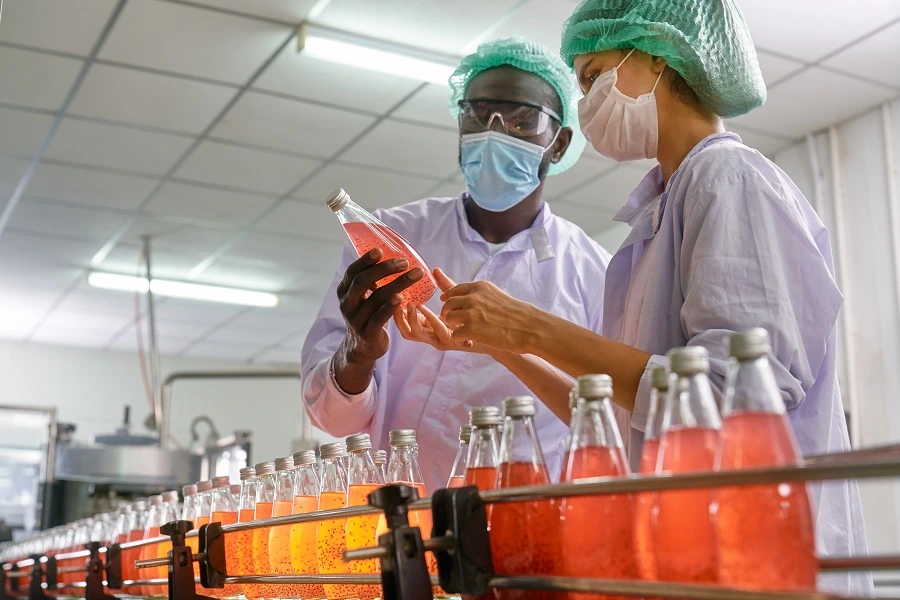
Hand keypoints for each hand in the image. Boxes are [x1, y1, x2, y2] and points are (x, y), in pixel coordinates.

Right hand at [336, 248, 423, 364]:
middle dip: (384, 269)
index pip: (352, 272)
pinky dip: (390, 307)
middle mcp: (347, 304)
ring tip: (416, 274)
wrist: (362, 348)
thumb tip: (391, 256)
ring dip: (398, 284)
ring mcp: (356, 320)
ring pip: (376, 298)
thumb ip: (371, 281)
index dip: (365, 261)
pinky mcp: (368, 334)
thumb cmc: (368, 316)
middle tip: (404, 262)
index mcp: (345, 292)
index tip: (380, 250)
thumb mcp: (363, 298)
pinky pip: (379, 318)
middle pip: (362, 282)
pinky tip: (402, 297)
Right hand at [394, 268, 478, 352]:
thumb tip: (435, 269)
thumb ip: (446, 286)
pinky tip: (431, 310)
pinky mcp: (452, 342)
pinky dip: (433, 321)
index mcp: (428, 325)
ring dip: (414, 320)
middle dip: (400, 318)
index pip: (405, 322)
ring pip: (419, 334)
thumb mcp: (458, 299)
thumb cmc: (476, 316)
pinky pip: (439, 333)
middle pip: (407, 332)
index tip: (394, 296)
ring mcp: (441, 340)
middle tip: (399, 301)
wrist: (496, 332)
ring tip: (414, 304)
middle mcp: (432, 335)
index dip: (397, 312)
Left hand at [440, 278, 539, 353]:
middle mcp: (472, 297)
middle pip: (448, 304)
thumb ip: (480, 296)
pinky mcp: (470, 329)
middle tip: (455, 322)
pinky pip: (455, 335)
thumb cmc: (517, 314)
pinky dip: (461, 340)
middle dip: (448, 313)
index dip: (448, 297)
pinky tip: (470, 341)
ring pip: (448, 318)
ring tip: (464, 333)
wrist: (529, 327)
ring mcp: (470, 313)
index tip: (445, 302)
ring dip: (454, 327)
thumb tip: (466, 300)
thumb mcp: (496, 295)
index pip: (455, 290)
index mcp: (479, 287)